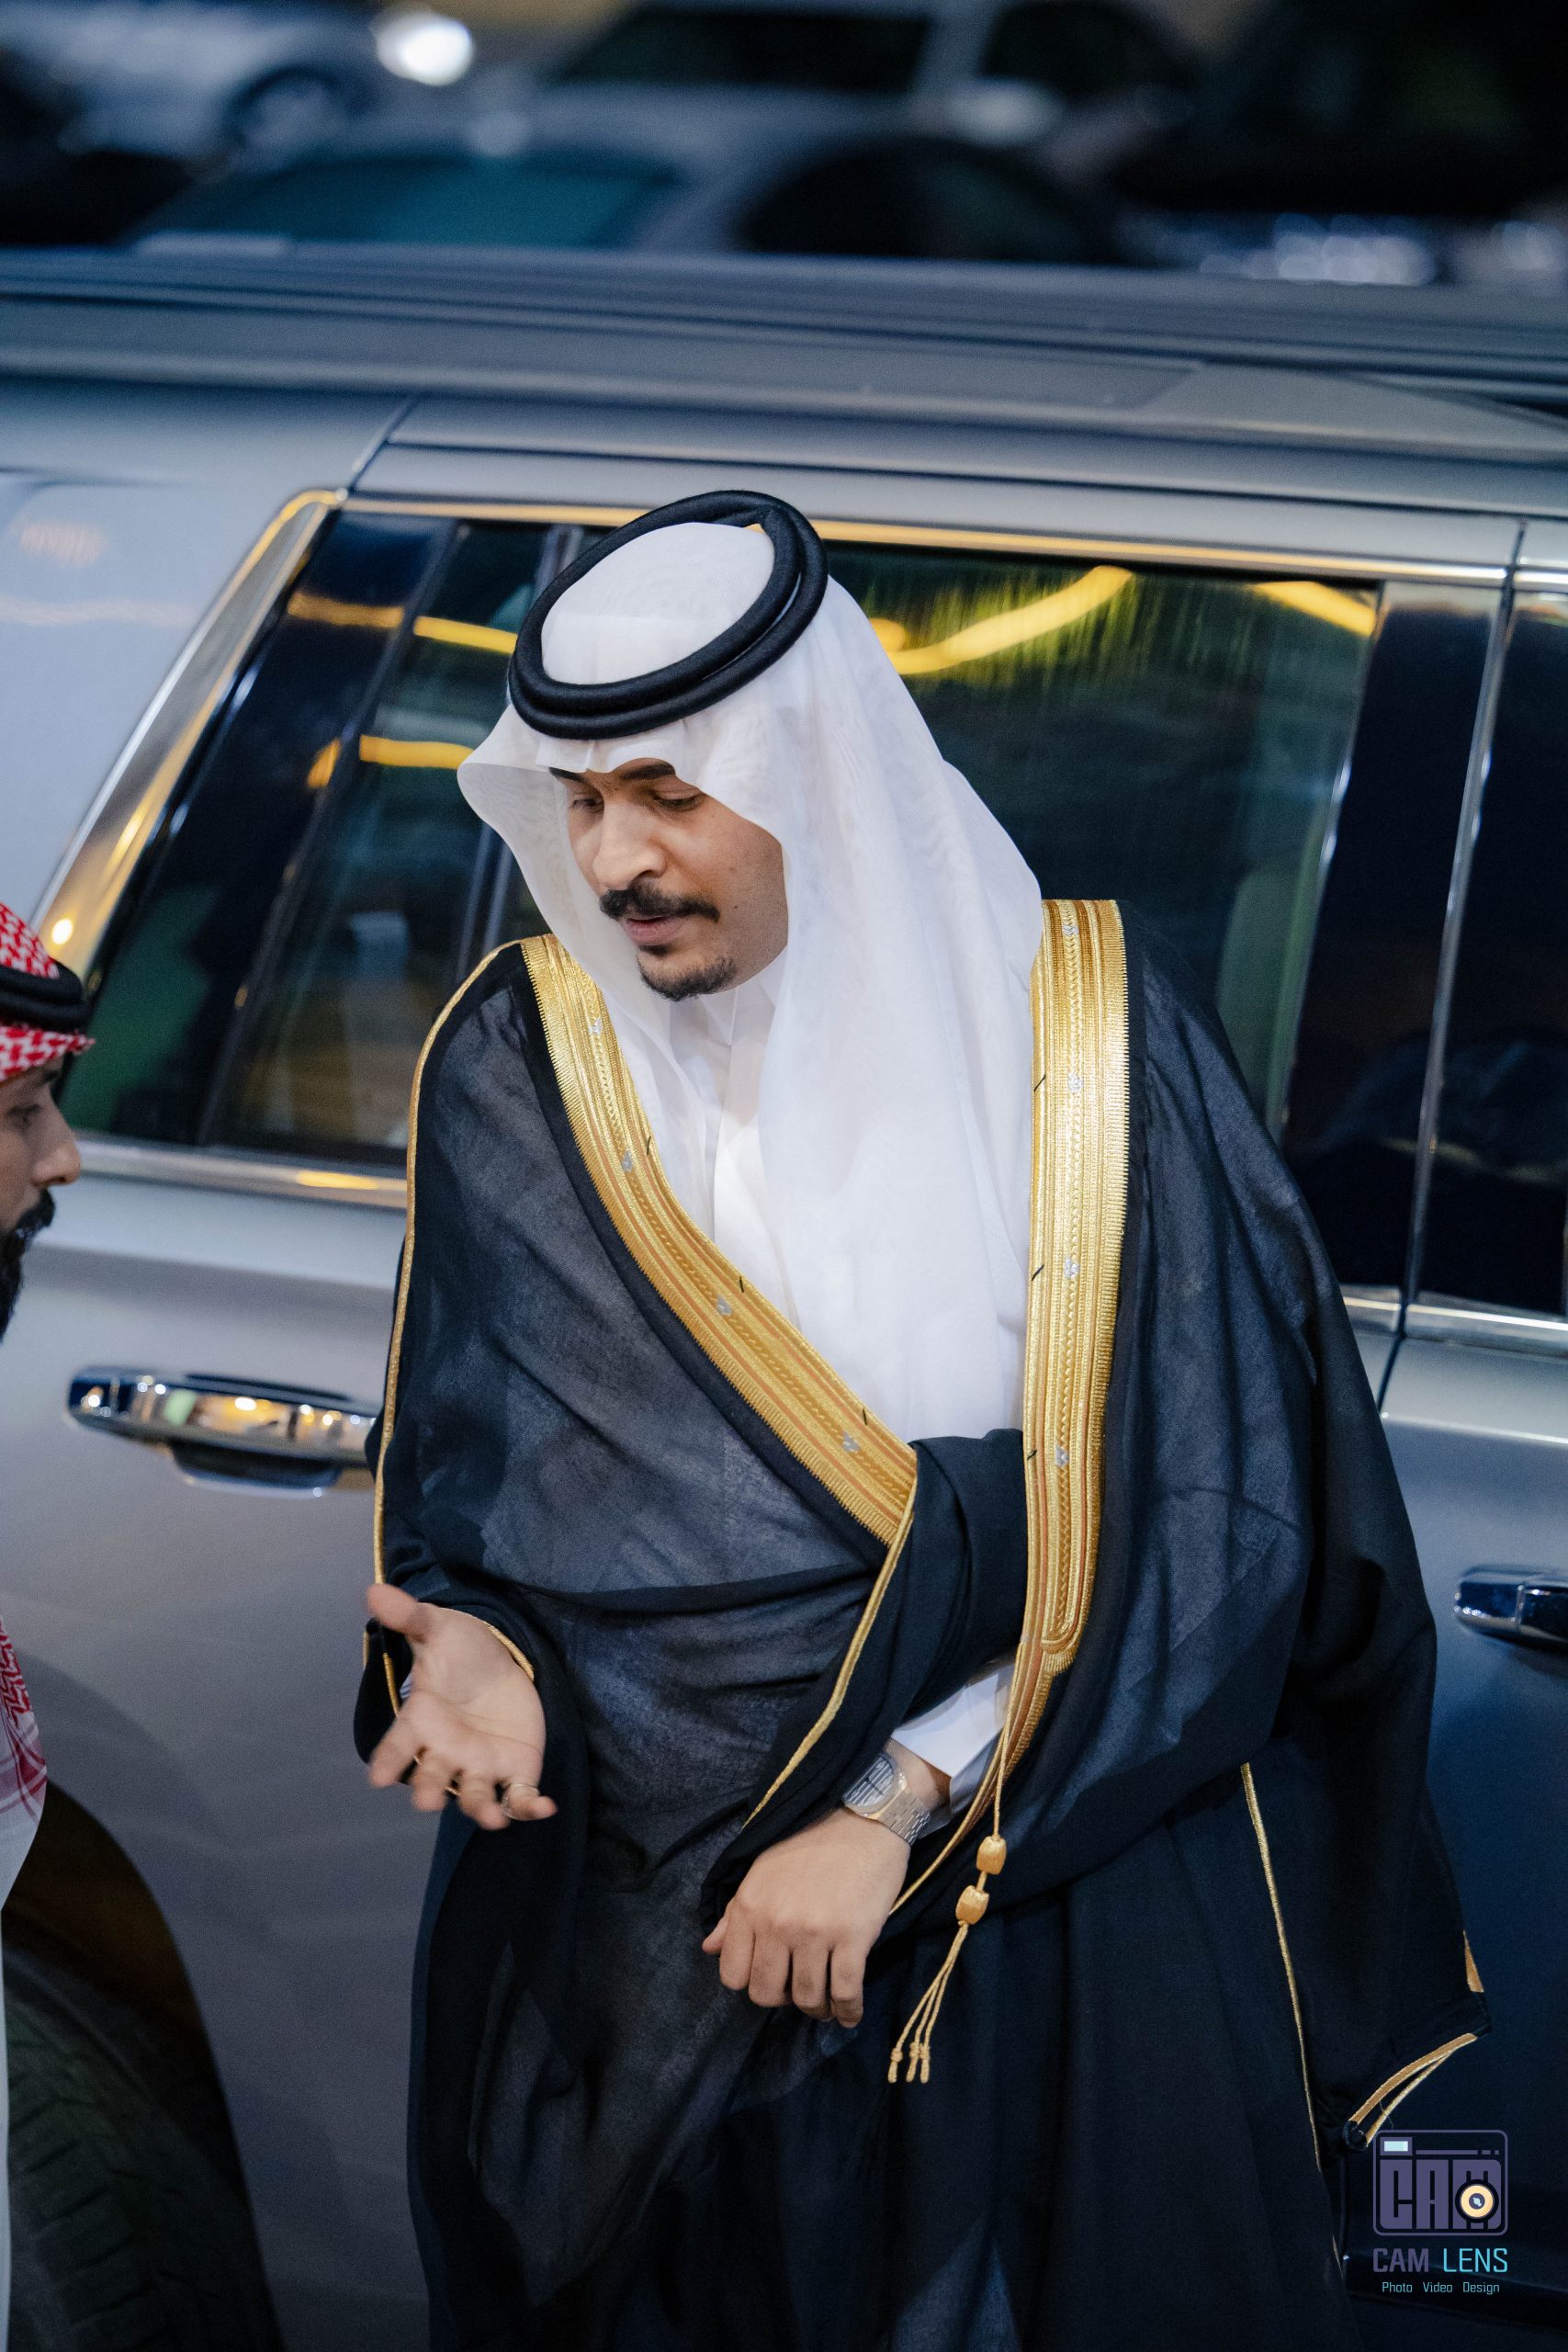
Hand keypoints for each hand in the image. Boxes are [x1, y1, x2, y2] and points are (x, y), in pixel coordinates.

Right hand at [363, 1582, 554, 1830]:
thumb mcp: (439, 1628)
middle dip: (427, 1790)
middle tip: (427, 1798)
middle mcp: (445, 1751)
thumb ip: (410, 1617)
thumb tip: (374, 1590)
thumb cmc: (461, 1650)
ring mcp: (478, 1766)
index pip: (396, 1746)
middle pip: (430, 1778)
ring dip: (480, 1810)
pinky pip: (517, 1798)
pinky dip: (528, 1808)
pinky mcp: (514, 1771)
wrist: (503, 1661)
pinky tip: (544, 1807)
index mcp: (421, 1721)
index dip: (386, 1762)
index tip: (377, 1776)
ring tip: (489, 1817)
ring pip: (473, 1797)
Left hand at [701, 1807, 909, 2026]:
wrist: (862, 1819)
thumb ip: (735, 1913)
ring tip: (827, 2001)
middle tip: (799, 1988)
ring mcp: (815, 1932)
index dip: (751, 1982)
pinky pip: (845, 1992)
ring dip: (818, 2008)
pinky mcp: (853, 1937)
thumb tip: (709, 1948)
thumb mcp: (762, 1871)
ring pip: (807, 1998)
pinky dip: (848, 2011)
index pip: (733, 1975)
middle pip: (766, 1994)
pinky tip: (850, 2014)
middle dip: (783, 1999)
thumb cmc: (810, 1844)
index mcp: (750, 1905)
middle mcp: (777, 1922)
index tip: (771, 1976)